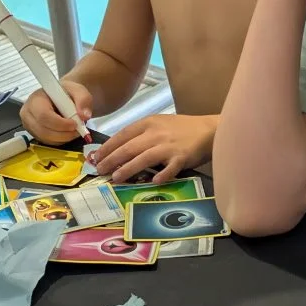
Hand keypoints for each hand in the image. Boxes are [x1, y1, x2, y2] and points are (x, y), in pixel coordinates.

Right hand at [20, 78, 93, 143]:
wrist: (60, 97)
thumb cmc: (66, 92)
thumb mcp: (78, 90)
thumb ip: (83, 100)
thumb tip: (85, 116)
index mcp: (36, 99)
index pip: (43, 115)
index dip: (60, 123)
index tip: (75, 123)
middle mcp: (28, 113)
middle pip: (43, 130)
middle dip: (63, 133)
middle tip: (78, 130)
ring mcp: (30, 125)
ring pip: (46, 138)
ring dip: (64, 138)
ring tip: (75, 130)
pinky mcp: (35, 134)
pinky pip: (48, 142)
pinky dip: (60, 140)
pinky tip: (67, 133)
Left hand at [90, 111, 215, 183]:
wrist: (209, 130)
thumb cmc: (182, 129)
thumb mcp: (159, 125)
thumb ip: (141, 135)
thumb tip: (119, 150)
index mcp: (149, 123)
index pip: (123, 135)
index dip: (108, 147)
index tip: (96, 157)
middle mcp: (156, 133)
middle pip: (129, 147)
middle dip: (111, 160)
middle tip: (100, 170)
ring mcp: (169, 146)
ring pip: (144, 158)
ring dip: (128, 169)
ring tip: (116, 178)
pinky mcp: (182, 157)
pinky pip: (169, 168)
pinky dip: (161, 175)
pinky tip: (153, 182)